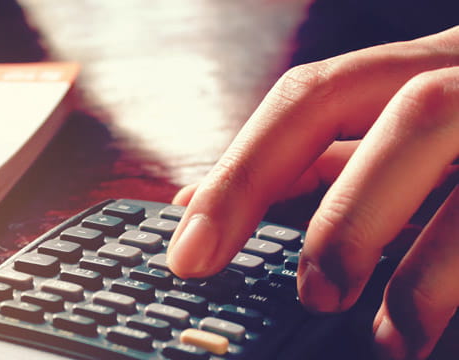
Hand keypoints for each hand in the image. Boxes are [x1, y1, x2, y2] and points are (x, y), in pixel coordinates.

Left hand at [167, 26, 458, 358]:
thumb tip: (201, 199)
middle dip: (350, 213)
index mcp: (424, 62)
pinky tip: (435, 333)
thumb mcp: (401, 126)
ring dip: (425, 270)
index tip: (189, 249)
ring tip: (386, 335)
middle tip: (312, 292)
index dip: (243, 172)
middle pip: (412, 117)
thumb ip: (319, 157)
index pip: (313, 97)